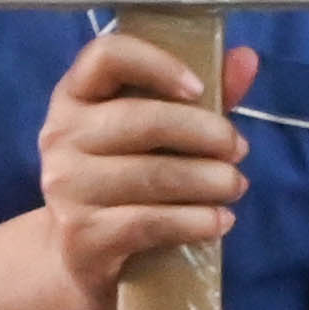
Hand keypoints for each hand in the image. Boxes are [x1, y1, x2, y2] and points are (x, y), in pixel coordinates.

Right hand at [36, 24, 262, 301]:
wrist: (78, 254)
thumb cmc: (125, 176)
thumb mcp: (156, 131)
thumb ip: (200, 95)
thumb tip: (247, 59)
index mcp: (75, 95)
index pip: (107, 55)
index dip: (157, 64)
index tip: (199, 88)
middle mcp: (60, 135)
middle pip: (141, 120)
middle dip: (205, 133)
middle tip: (239, 148)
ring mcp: (66, 188)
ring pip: (152, 175)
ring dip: (209, 180)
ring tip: (236, 186)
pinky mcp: (82, 236)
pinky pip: (150, 222)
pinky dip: (195, 221)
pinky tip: (220, 220)